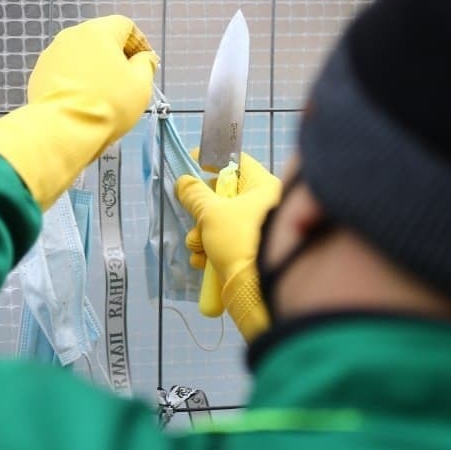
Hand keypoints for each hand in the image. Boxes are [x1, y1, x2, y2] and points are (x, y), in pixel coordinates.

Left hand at [0, 15, 157, 208]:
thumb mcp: (141, 84)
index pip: (124, 25)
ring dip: (94, 69)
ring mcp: (50, 55)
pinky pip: (63, 72)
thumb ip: (145, 64)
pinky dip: (75, 81)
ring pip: (80, 56)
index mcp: (97, 31)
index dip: (139, 43)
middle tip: (126, 81)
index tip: (144, 64)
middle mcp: (70, 36)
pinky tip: (82, 102)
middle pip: (100, 39)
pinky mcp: (38, 75)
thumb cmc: (108, 103)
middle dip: (115, 57)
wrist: (63, 129)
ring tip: (103, 95)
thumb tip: (142, 58)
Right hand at [176, 152, 279, 340]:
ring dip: (202, 235)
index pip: (238, 161)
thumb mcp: (211, 214)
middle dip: (202, 211)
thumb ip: (195, 195)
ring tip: (199, 247)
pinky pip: (226, 242)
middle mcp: (266, 204)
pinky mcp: (251, 251)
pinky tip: (203, 262)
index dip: (213, 160)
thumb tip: (184, 181)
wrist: (256, 290)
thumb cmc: (239, 240)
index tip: (192, 164)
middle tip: (194, 219)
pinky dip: (211, 250)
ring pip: (221, 222)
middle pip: (225, 195)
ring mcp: (258, 229)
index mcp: (264, 186)